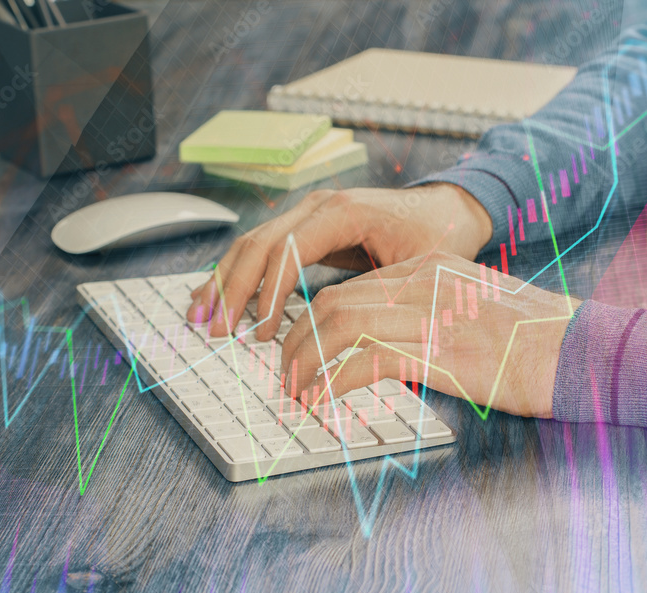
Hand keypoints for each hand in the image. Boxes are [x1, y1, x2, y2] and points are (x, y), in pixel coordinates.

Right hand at [187, 184, 492, 339]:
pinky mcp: (305, 228)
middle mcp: (317, 206)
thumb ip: (377, 294)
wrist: (447, 210)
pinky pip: (262, 249)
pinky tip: (217, 296)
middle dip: (232, 288)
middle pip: (258, 244)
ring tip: (200, 315)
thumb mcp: (417, 267)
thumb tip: (343, 333)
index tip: (259, 332)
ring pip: (251, 244)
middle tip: (213, 329)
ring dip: (224, 281)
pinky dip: (237, 274)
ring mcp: (307, 213)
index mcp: (342, 210)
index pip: (287, 250)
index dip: (268, 293)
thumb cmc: (438, 237)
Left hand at [279, 253, 580, 418]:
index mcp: (430, 270)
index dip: (312, 321)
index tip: (298, 350)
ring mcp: (430, 315)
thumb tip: (391, 343)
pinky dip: (332, 384)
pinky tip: (322, 403)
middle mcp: (423, 284)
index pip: (350, 288)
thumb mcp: (476, 310)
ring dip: (304, 363)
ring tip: (293, 392)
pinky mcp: (440, 352)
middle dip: (295, 341)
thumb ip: (432, 315)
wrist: (586, 350)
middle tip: (283, 373)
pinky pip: (364, 362)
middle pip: (332, 302)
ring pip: (337, 326)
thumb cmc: (538, 339)